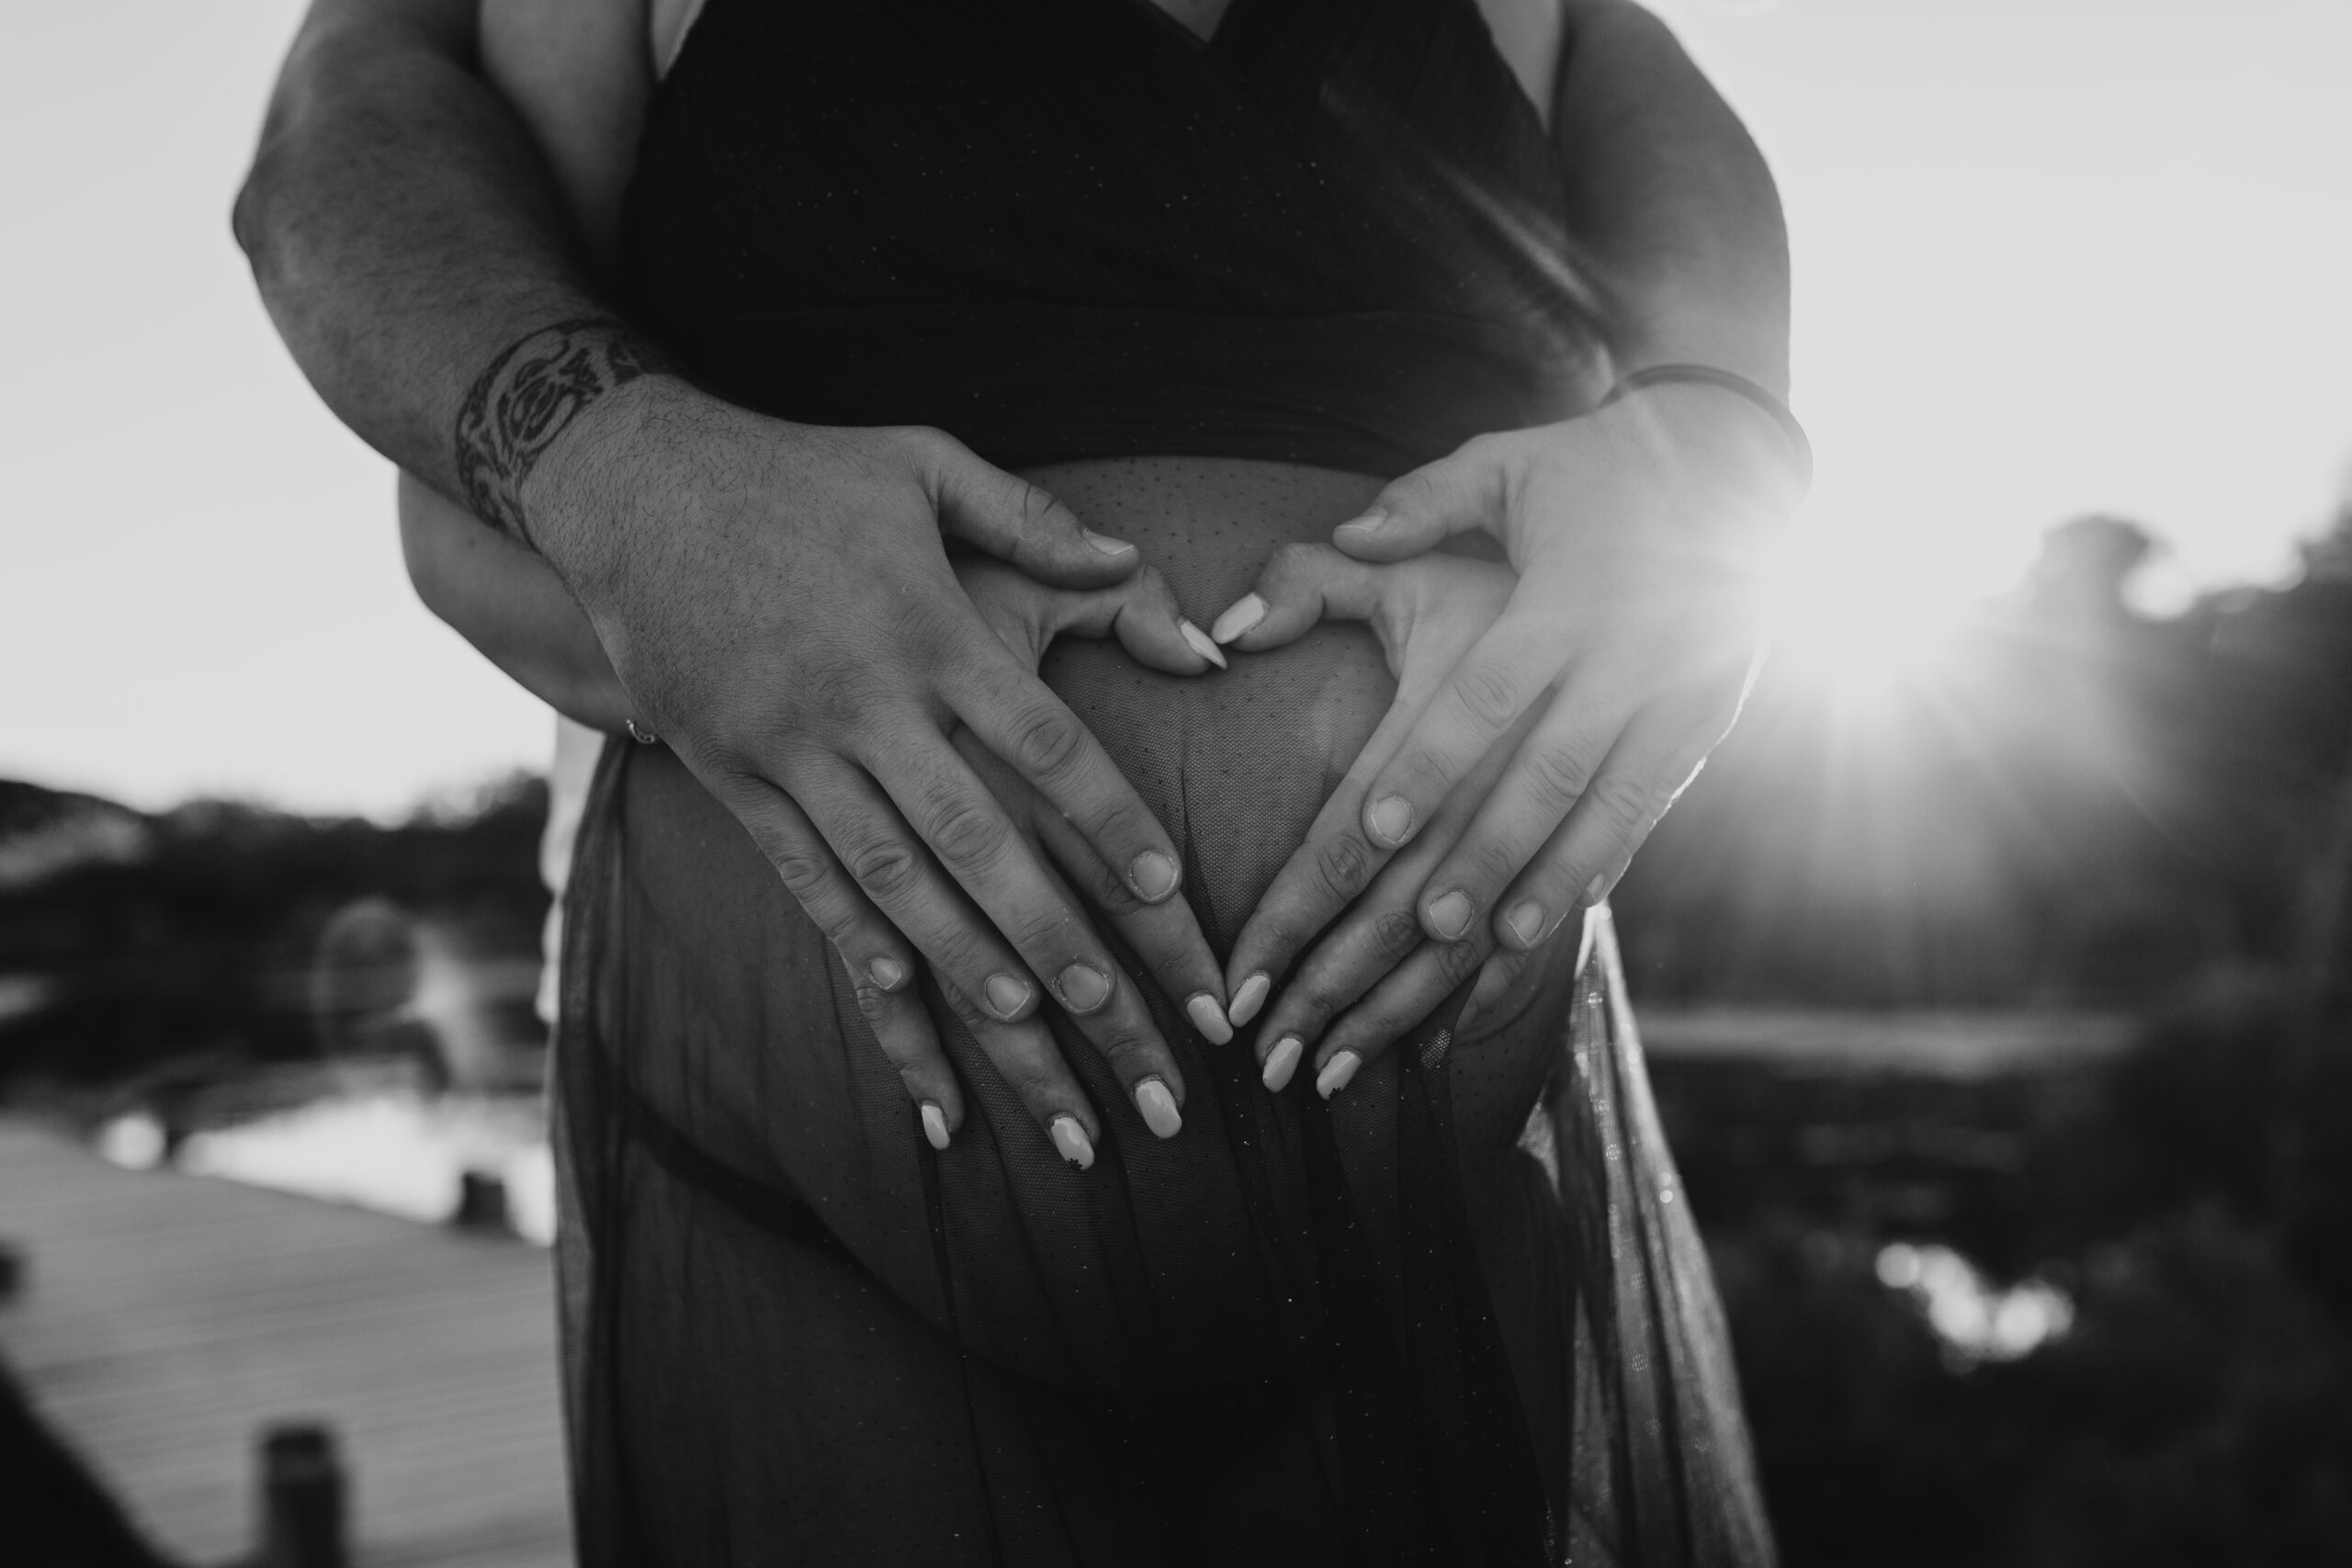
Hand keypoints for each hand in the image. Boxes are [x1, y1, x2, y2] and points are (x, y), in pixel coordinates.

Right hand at [525, 380, 1226, 1161]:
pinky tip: (899, 1002)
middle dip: (1053, 933)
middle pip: (978, 838)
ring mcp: (790, 746)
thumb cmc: (801, 473)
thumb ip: (1037, 523)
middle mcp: (866, 701)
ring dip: (960, 960)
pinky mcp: (732, 775)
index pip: (1046, 744)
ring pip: (890, 878)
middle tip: (1119, 1013)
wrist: (632, 482)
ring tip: (1026, 1032)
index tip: (1172, 891)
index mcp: (932, 629)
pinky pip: (802, 877)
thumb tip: (1135, 562)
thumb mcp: (925, 463)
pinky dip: (853, 944)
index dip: (1112, 821)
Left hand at [1214, 387, 1792, 1090]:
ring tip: (1499, 939)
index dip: (1432, 765)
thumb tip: (1346, 531)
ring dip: (1555, 877)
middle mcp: (1624, 655)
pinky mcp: (1705, 720)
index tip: (1378, 830)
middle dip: (1489, 853)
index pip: (1486, 696)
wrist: (1737, 465)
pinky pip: (1655, 803)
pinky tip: (1573, 909)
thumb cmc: (1596, 470)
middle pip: (1546, 773)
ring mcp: (1675, 694)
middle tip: (1428, 922)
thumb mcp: (1509, 463)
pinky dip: (1612, 856)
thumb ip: (1423, 501)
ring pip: (1610, 805)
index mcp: (1562, 597)